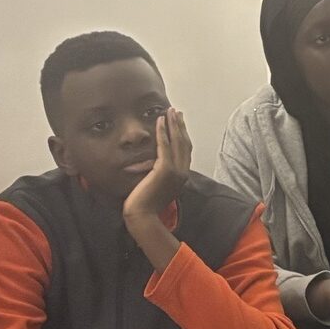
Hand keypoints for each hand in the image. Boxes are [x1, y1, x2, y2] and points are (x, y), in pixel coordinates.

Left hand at [123, 108, 191, 225]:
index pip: (185, 151)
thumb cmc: (146, 205)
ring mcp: (176, 171)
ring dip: (173, 124)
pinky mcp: (165, 169)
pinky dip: (163, 131)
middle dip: (180, 126)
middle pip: (184, 143)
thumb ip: (159, 176)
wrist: (143, 217)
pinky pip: (165, 145)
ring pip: (177, 142)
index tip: (178, 123)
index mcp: (182, 176)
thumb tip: (154, 167)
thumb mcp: (157, 187)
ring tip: (169, 111)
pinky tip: (160, 120)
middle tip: (176, 112)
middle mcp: (183, 172)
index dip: (183, 135)